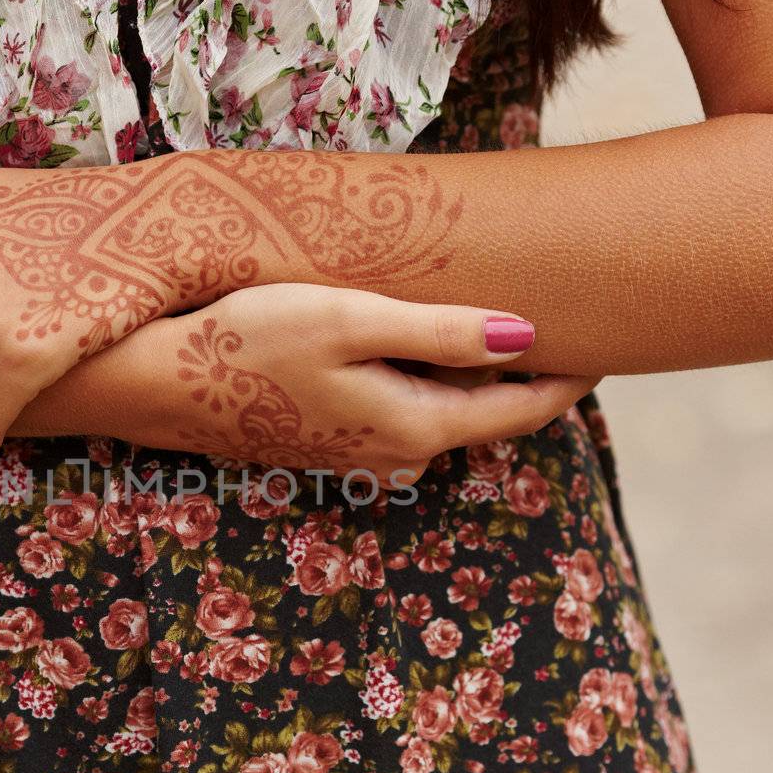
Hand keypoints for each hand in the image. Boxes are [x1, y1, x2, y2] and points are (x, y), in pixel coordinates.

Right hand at [92, 284, 598, 481]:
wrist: (159, 386)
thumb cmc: (249, 342)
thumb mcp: (351, 321)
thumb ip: (441, 332)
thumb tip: (526, 335)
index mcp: (416, 426)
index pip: (524, 410)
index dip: (573, 375)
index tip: (613, 335)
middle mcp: (400, 454)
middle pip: (492, 414)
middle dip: (535, 373)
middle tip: (574, 317)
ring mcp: (364, 454)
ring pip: (450, 413)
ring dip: (481, 375)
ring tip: (510, 320)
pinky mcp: (334, 442)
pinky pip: (410, 411)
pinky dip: (436, 379)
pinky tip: (428, 342)